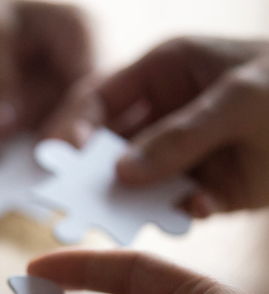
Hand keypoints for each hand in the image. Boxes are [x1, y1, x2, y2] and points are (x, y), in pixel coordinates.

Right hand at [44, 37, 268, 216]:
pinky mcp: (208, 189)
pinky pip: (177, 206)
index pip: (97, 100)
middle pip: (107, 146)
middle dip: (89, 173)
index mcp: (162, 73)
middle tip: (67, 201)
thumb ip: (180, 135)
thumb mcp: (242, 100)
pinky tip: (192, 212)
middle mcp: (163, 115)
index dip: (70, 127)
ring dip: (128, 201)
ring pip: (136, 183)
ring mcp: (184, 155)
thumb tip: (121, 171)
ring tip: (115, 220)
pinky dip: (179, 213)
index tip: (52, 159)